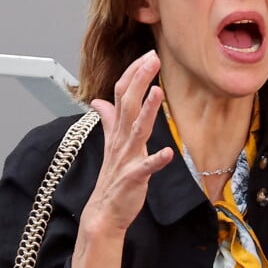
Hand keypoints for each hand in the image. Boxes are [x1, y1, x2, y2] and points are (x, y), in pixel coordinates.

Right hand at [83, 50, 173, 233]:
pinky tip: (168, 153)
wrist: (104, 212)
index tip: (148, 55)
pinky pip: (145, 168)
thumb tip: (99, 101)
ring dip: (146, 111)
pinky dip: (156, 160)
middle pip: (128, 104)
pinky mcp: (133, 178)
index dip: (134, 74)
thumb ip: (108, 120)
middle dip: (140, 80)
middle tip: (153, 58)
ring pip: (136, 130)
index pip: (121, 94)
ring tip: (157, 92)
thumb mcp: (111, 144)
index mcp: (118, 131)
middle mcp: (121, 140)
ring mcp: (126, 159)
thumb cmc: (112, 178)